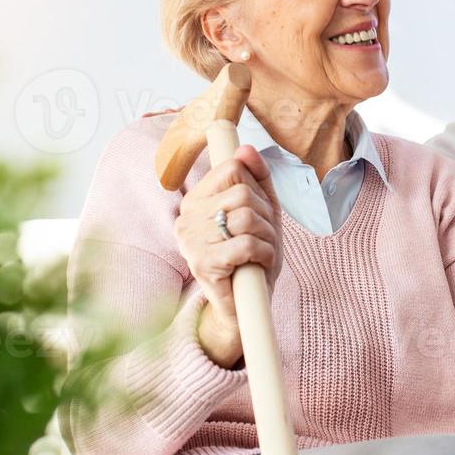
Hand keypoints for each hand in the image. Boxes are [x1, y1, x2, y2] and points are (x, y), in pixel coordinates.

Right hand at [174, 144, 281, 366]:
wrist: (244, 307)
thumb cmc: (252, 257)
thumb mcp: (262, 212)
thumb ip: (257, 179)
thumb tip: (246, 148)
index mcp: (196, 200)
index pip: (232, 168)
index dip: (256, 188)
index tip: (259, 211)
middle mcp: (187, 217)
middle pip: (242, 193)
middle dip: (266, 216)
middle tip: (265, 238)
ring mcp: (191, 240)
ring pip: (247, 217)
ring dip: (268, 237)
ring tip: (263, 252)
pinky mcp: (203, 264)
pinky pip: (246, 243)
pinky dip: (264, 253)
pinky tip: (260, 263)